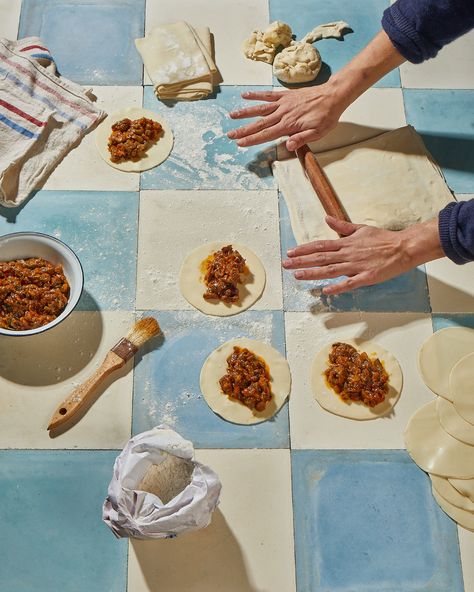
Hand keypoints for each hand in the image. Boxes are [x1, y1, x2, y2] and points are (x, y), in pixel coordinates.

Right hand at [227, 31, 404, 150]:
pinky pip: (268, 95)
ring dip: (244, 112)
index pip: (266, 135)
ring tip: (231, 116)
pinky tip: (245, 95)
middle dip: (243, 130)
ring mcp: (282, 104)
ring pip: (259, 109)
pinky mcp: (285, 95)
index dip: (252, 140)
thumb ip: (301, 139)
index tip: (240, 143)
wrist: (333, 96)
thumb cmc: (326, 116)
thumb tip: (287, 146)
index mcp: (288, 125)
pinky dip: (256, 95)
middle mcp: (282, 114)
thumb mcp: (318, 132)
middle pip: (259, 124)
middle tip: (230, 135)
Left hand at [282, 216, 443, 294]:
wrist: (403, 247)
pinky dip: (338, 287)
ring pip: (330, 270)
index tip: (291, 252)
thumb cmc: (383, 238)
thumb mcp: (360, 229)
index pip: (320, 246)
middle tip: (285, 265)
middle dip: (301, 261)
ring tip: (297, 276)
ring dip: (313, 273)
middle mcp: (348, 254)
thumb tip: (327, 219)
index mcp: (346, 243)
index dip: (304, 249)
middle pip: (320, 258)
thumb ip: (342, 227)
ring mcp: (357, 265)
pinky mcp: (367, 276)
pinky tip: (325, 291)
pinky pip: (350, 283)